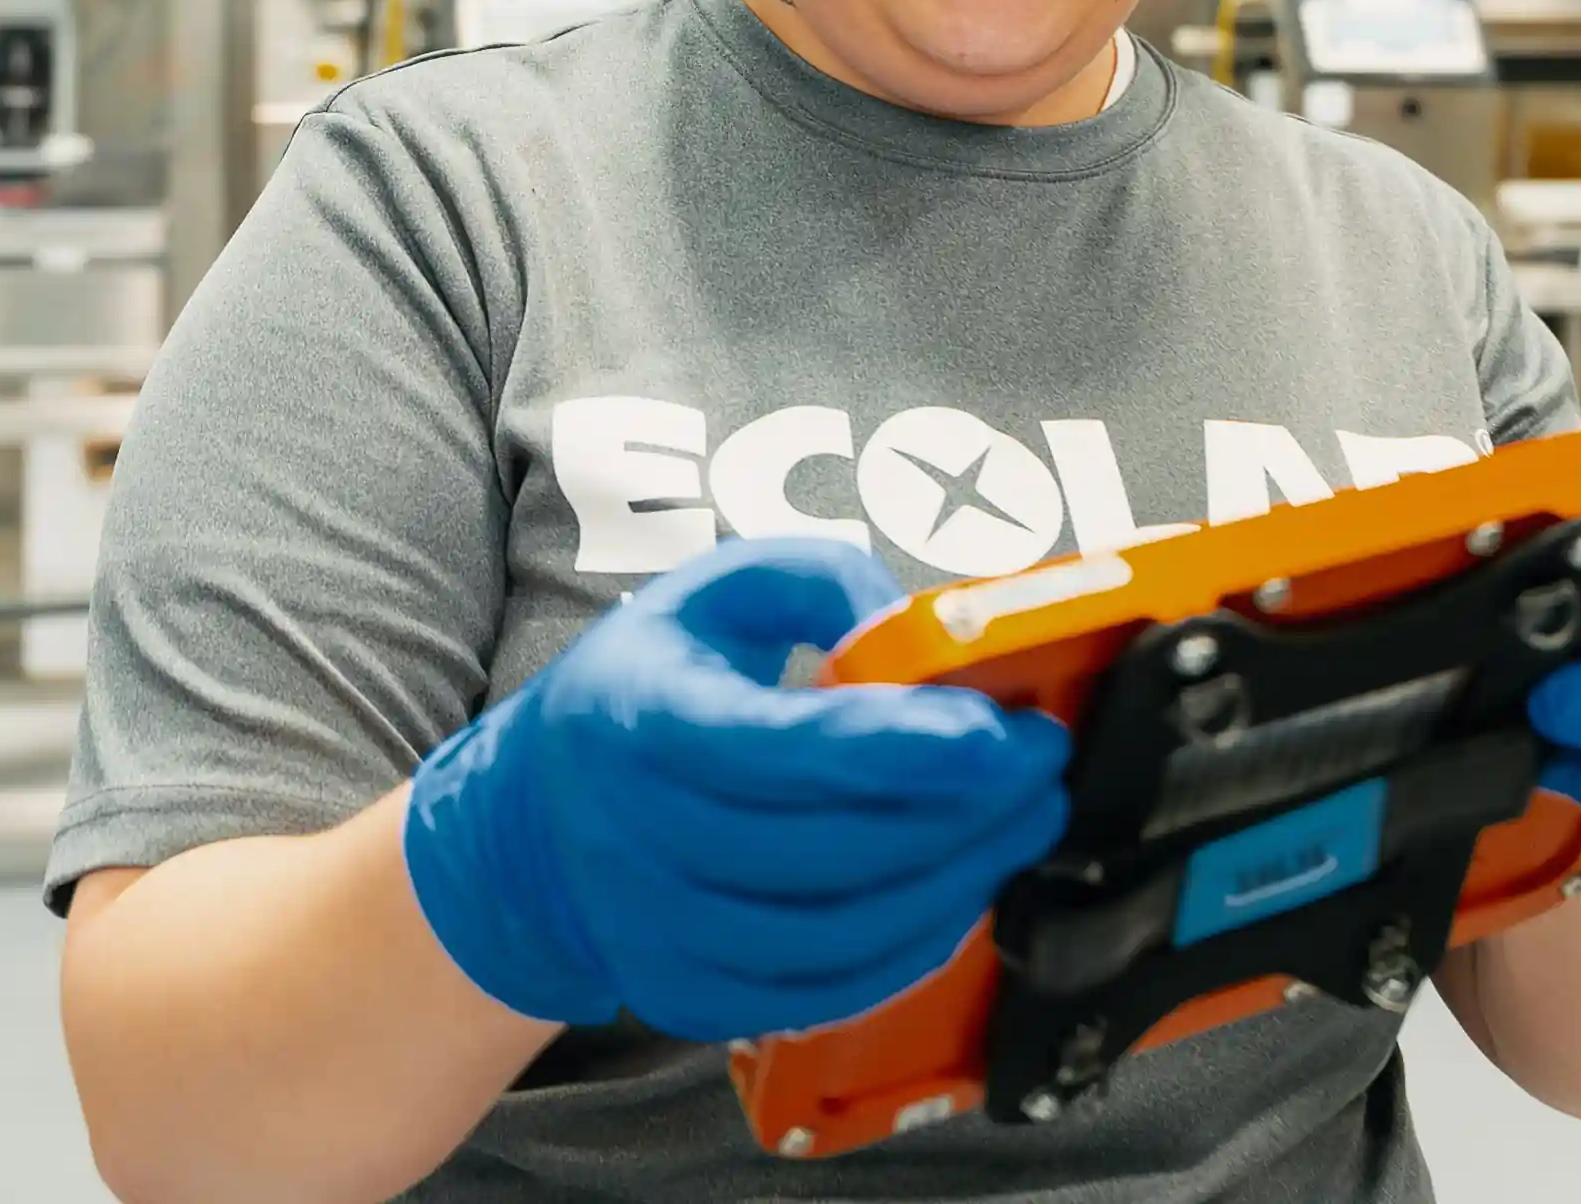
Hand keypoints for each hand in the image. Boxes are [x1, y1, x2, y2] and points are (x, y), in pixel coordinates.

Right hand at [401, 537, 1071, 1041]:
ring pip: (838, 936)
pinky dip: (911, 947)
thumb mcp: (712, 593)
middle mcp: (637, 842)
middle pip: (830, 850)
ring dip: (956, 883)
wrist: (538, 826)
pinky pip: (824, 992)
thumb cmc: (651, 688)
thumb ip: (817, 582)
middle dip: (963, 812)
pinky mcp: (690, 997)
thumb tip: (918, 633)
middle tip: (1042, 765)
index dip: (900, 746)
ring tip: (1023, 824)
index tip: (1003, 731)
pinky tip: (963, 888)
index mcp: (639, 724)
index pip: (780, 749)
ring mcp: (659, 935)